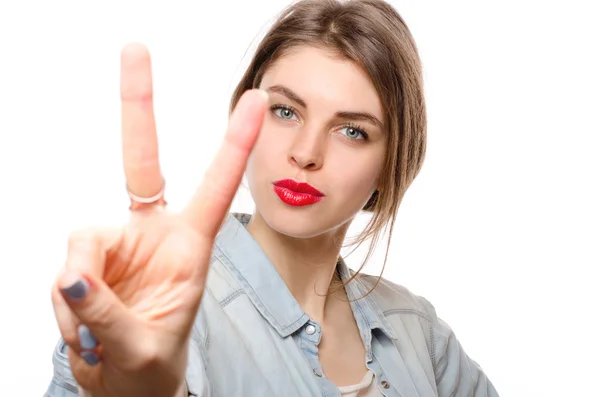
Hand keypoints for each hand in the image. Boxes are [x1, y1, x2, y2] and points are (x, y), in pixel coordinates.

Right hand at [50, 43, 267, 396]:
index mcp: (191, 246)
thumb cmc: (151, 364)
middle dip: (137, 105)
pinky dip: (67, 309)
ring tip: (97, 336)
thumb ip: (108, 312)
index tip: (255, 100)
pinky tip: (85, 331)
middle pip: (140, 161)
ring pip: (82, 245)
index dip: (234, 143)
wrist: (127, 385)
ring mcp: (116, 243)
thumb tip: (73, 278)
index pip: (215, 185)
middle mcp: (153, 233)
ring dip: (80, 298)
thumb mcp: (143, 346)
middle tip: (135, 48)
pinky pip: (63, 273)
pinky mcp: (86, 259)